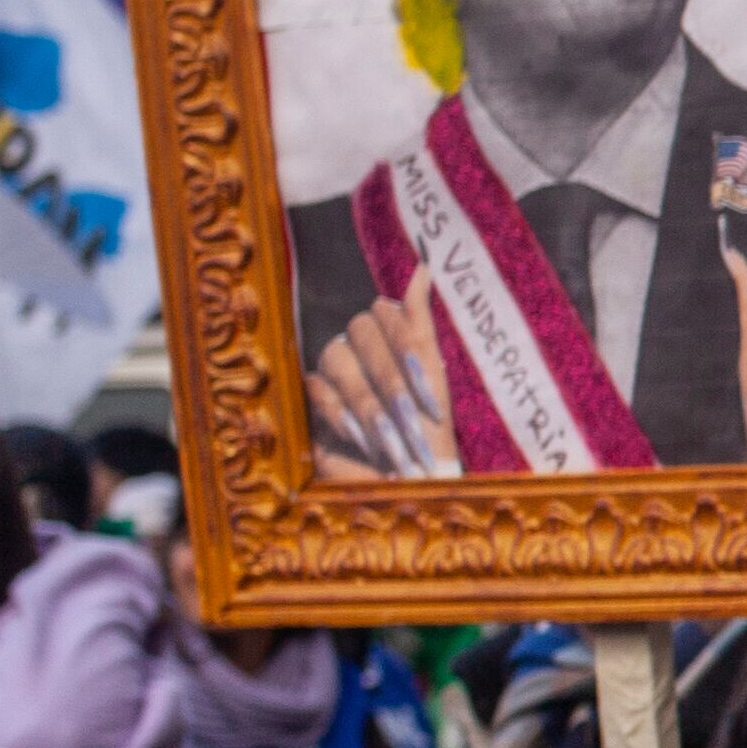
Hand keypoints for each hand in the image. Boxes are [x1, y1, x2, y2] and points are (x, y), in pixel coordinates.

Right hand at [311, 271, 457, 479]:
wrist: (409, 482)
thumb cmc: (429, 434)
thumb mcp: (434, 376)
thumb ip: (422, 322)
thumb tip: (423, 265)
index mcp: (392, 338)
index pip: (387, 313)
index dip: (406, 347)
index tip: (428, 393)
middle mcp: (362, 350)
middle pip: (358, 330)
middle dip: (390, 380)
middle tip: (410, 419)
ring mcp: (335, 374)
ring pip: (336, 357)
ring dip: (369, 403)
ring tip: (390, 439)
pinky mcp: (312, 401)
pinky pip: (316, 388)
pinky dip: (342, 414)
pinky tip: (363, 440)